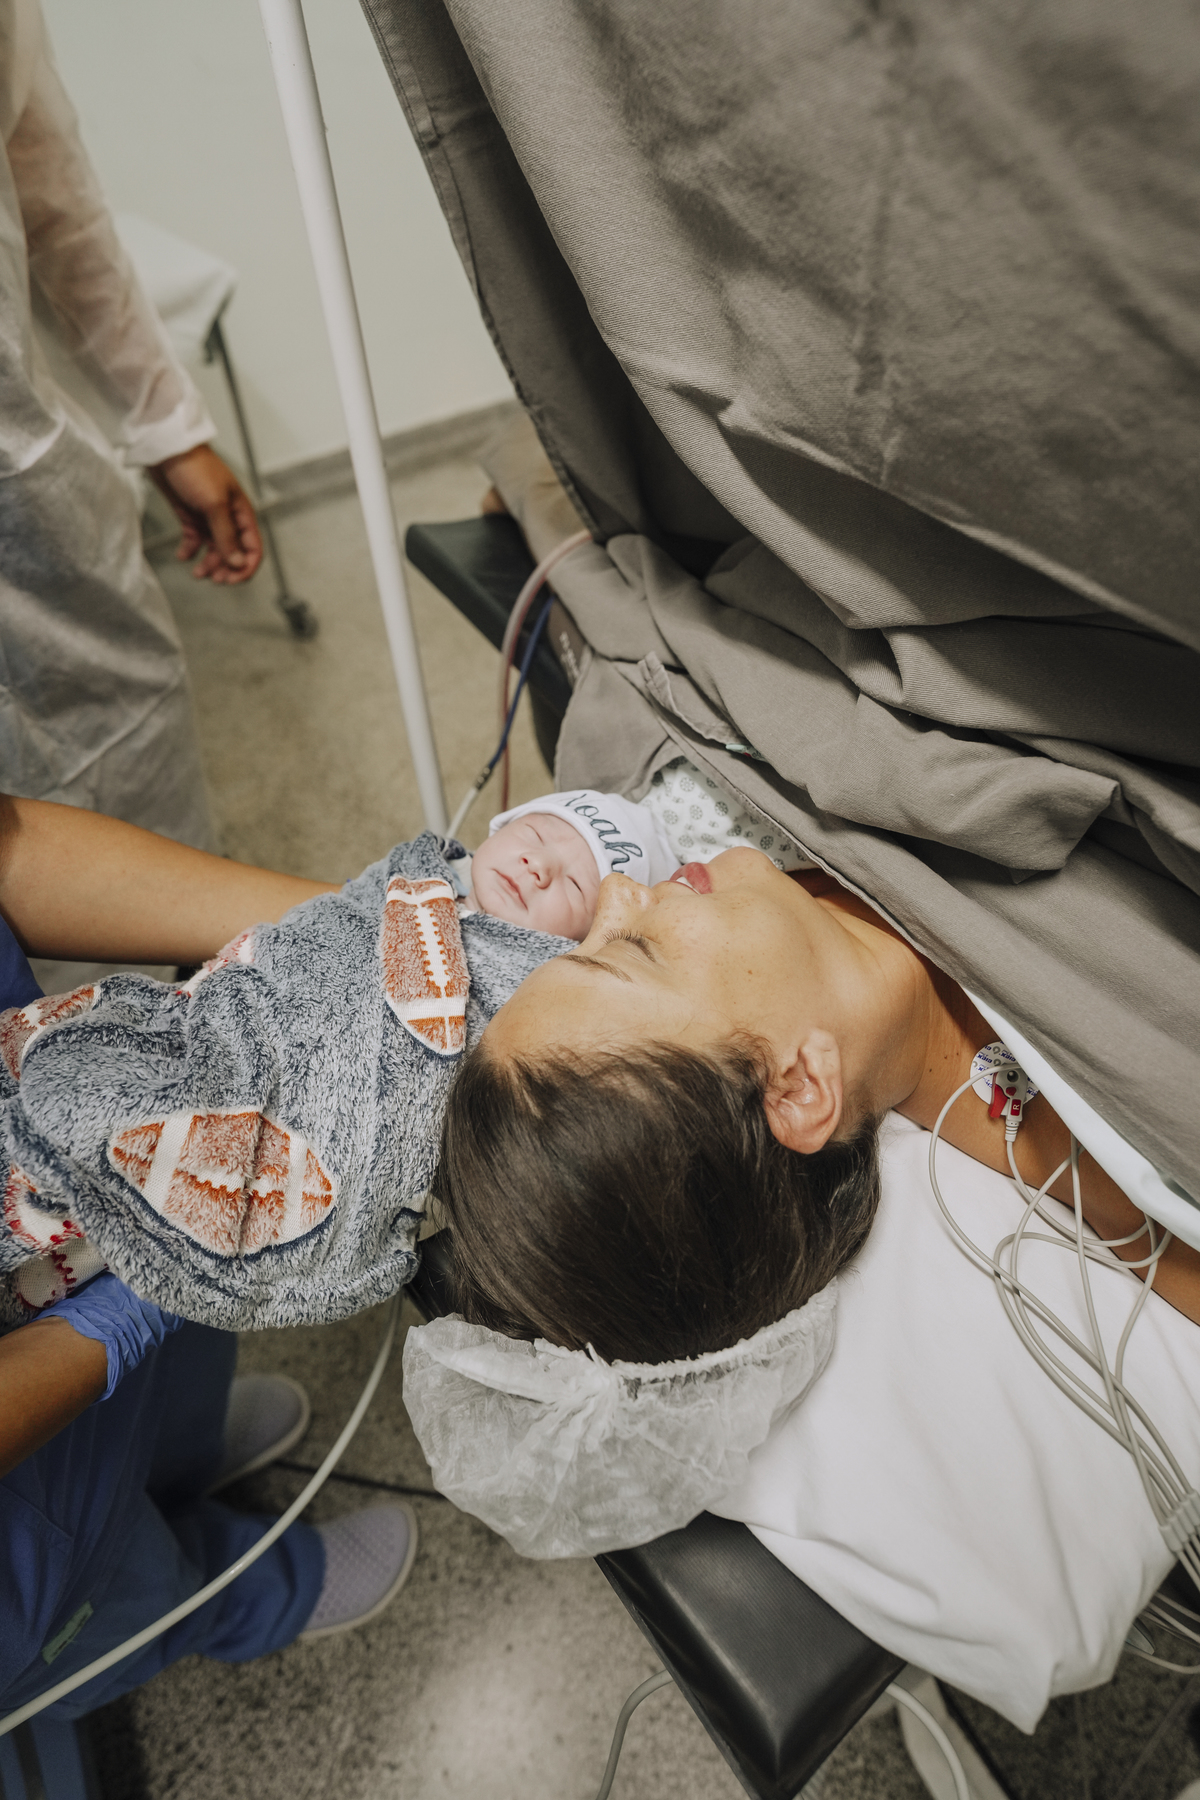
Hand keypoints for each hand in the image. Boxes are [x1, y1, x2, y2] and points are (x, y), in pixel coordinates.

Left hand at [150, 444, 263, 585]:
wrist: (166, 449)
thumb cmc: (195, 468)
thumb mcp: (214, 504)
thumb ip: (227, 536)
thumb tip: (237, 563)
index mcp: (241, 513)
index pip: (253, 548)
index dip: (245, 567)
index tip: (230, 579)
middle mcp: (228, 518)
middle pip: (233, 553)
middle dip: (224, 568)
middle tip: (212, 577)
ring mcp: (209, 518)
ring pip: (214, 550)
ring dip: (208, 564)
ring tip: (197, 572)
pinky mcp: (191, 516)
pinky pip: (195, 541)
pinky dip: (190, 551)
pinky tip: (183, 556)